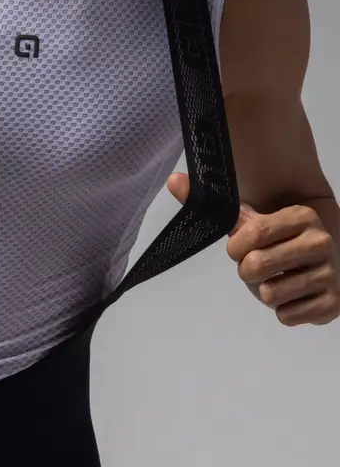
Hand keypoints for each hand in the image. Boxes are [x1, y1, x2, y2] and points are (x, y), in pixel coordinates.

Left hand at [167, 172, 339, 326]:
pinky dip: (282, 310)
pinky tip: (292, 295)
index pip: (251, 234)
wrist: (316, 265)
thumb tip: (173, 180)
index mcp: (301, 217)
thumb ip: (214, 205)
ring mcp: (330, 275)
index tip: (239, 248)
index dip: (235, 247)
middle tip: (257, 267)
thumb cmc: (275, 240)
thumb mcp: (248, 220)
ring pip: (270, 294)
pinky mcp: (333, 305)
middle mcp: (321, 242)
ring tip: (276, 280)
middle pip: (256, 266)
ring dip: (264, 292)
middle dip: (247, 272)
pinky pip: (286, 316)